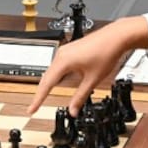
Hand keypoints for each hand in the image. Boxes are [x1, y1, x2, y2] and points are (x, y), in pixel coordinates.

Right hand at [27, 16, 147, 115]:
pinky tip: (57, 82)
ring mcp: (65, 51)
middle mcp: (61, 54)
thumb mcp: (92, 80)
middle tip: (34, 108)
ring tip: (42, 98)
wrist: (116, 37)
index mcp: (63, 61)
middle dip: (40, 93)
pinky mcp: (70, 51)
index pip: (46, 85)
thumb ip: (80, 97)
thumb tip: (73, 110)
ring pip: (51, 71)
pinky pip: (57, 66)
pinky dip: (55, 76)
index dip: (38, 100)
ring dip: (48, 84)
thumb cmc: (106, 52)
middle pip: (46, 78)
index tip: (31, 110)